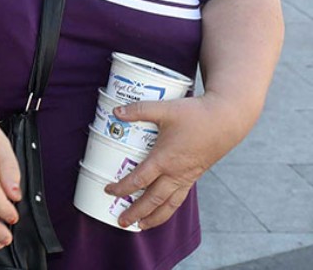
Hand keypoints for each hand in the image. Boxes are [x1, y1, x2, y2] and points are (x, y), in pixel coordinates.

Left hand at [105, 94, 247, 229]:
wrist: (227, 120)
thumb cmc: (196, 115)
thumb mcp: (164, 109)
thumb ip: (138, 110)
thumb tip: (115, 110)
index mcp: (165, 159)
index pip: (139, 180)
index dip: (122, 188)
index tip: (108, 190)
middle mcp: (176, 173)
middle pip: (153, 199)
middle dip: (136, 212)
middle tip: (121, 222)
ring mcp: (187, 176)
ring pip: (169, 204)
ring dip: (154, 217)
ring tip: (141, 226)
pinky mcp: (194, 175)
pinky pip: (180, 198)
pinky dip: (169, 208)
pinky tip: (162, 210)